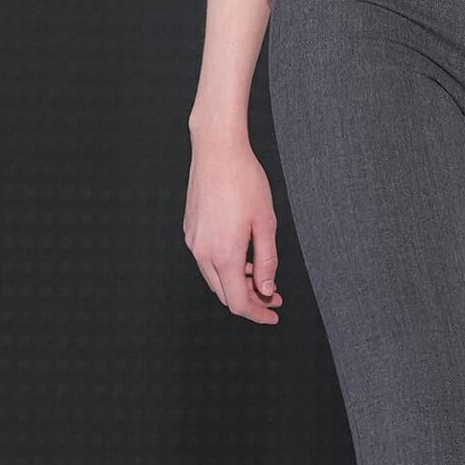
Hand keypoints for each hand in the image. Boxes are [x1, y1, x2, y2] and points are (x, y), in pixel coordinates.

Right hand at [184, 129, 283, 323]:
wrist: (217, 151)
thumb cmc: (245, 181)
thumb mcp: (266, 223)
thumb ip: (266, 260)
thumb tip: (266, 289)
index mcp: (224, 254)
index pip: (238, 301)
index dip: (257, 313)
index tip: (273, 314)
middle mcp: (203, 252)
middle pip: (225, 294)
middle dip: (250, 300)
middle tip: (273, 296)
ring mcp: (194, 241)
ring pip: (214, 278)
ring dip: (237, 283)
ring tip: (260, 274)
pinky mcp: (190, 230)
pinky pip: (207, 260)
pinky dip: (225, 267)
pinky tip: (242, 255)